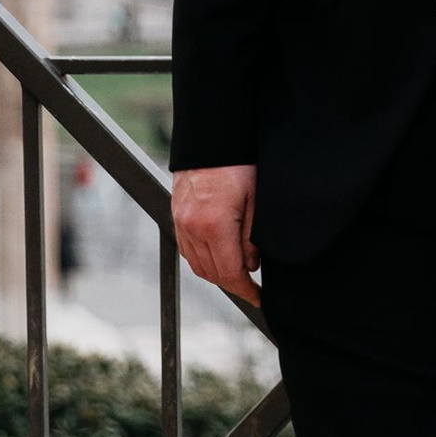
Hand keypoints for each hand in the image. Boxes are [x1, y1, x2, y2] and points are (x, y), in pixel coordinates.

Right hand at [171, 161, 259, 310]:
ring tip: (238, 274)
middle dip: (234, 284)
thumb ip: (253, 237)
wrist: (211, 138)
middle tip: (252, 288)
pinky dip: (202, 260)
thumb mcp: (256, 200)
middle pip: (212, 274)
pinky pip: (187, 250)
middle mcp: (192, 227)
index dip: (246, 291)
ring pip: (197, 265)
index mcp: (214, 225)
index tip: (259, 298)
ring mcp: (181, 221)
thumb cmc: (239, 164)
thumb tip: (251, 265)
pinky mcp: (176, 215)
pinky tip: (218, 257)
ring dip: (217, 274)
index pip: (230, 273)